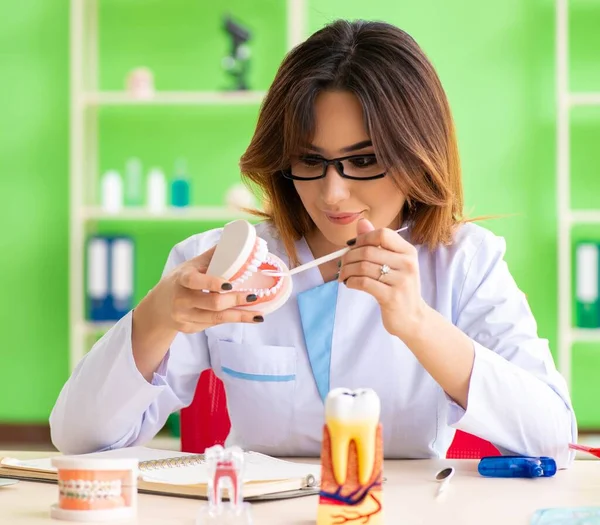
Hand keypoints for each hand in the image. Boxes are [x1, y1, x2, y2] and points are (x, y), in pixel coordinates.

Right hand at [140, 245, 263, 334]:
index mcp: (181, 279)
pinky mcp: (189, 328)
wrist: (158, 307)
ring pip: (216, 319)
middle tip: (253, 296)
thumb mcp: (191, 266)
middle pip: (212, 304)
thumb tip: (235, 241)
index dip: (212, 283)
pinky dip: (230, 320)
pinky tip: (244, 318)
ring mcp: (184, 316)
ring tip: (258, 315)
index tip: (230, 284)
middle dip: (235, 301)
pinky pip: (213, 324)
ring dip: (240, 316)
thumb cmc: (180, 281)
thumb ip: (212, 257)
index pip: (195, 281)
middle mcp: (181, 300)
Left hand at [338, 218, 427, 338]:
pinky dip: (351, 282)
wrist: (412, 317)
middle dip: (348, 257)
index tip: (352, 247)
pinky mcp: (391, 296)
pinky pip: (363, 282)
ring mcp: (401, 281)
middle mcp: (407, 264)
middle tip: (341, 264)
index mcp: (408, 252)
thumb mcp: (393, 263)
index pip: (382, 234)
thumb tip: (361, 222)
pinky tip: (349, 284)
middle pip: (368, 251)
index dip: (363, 238)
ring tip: (343, 276)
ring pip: (363, 267)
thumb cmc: (398, 287)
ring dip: (346, 270)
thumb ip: (377, 243)